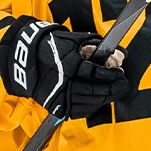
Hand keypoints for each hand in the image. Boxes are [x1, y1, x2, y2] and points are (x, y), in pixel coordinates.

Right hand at [0, 19, 130, 119]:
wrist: (26, 60)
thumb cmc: (52, 47)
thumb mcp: (73, 40)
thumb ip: (97, 45)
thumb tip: (121, 53)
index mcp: (68, 65)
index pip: (96, 73)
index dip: (111, 74)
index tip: (120, 72)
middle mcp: (64, 82)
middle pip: (95, 91)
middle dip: (113, 88)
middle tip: (123, 84)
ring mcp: (59, 96)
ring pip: (89, 103)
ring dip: (105, 99)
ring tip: (114, 92)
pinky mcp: (56, 106)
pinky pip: (80, 111)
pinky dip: (92, 106)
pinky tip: (100, 100)